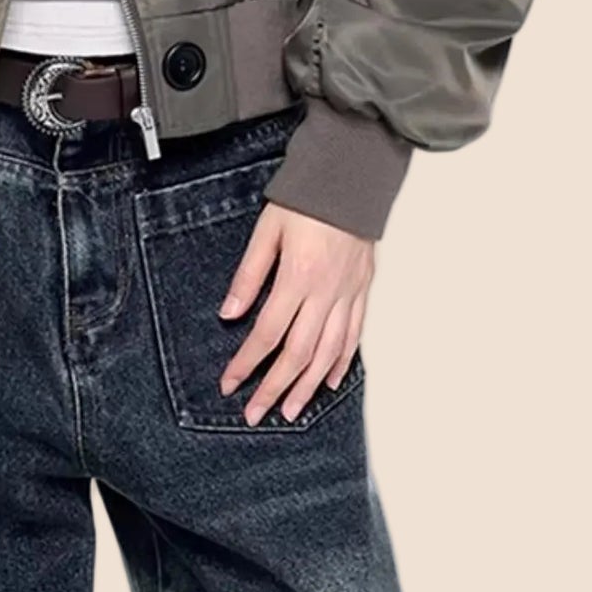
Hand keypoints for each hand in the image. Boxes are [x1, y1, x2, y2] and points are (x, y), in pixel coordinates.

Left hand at [217, 202, 373, 423]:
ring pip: (328, 352)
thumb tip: (229, 315)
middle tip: (256, 415)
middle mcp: (326, 292)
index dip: (246, 364)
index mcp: (298, 277)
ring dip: (307, 386)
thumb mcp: (267, 231)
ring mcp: (348, 294)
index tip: (230, 384)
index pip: (267, 334)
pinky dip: (340, 363)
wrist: (353, 177)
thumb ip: (248, 276)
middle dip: (274, 388)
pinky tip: (327, 382)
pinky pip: (353, 335)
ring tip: (291, 411)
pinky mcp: (362, 290)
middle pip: (297, 354)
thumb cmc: (307, 199)